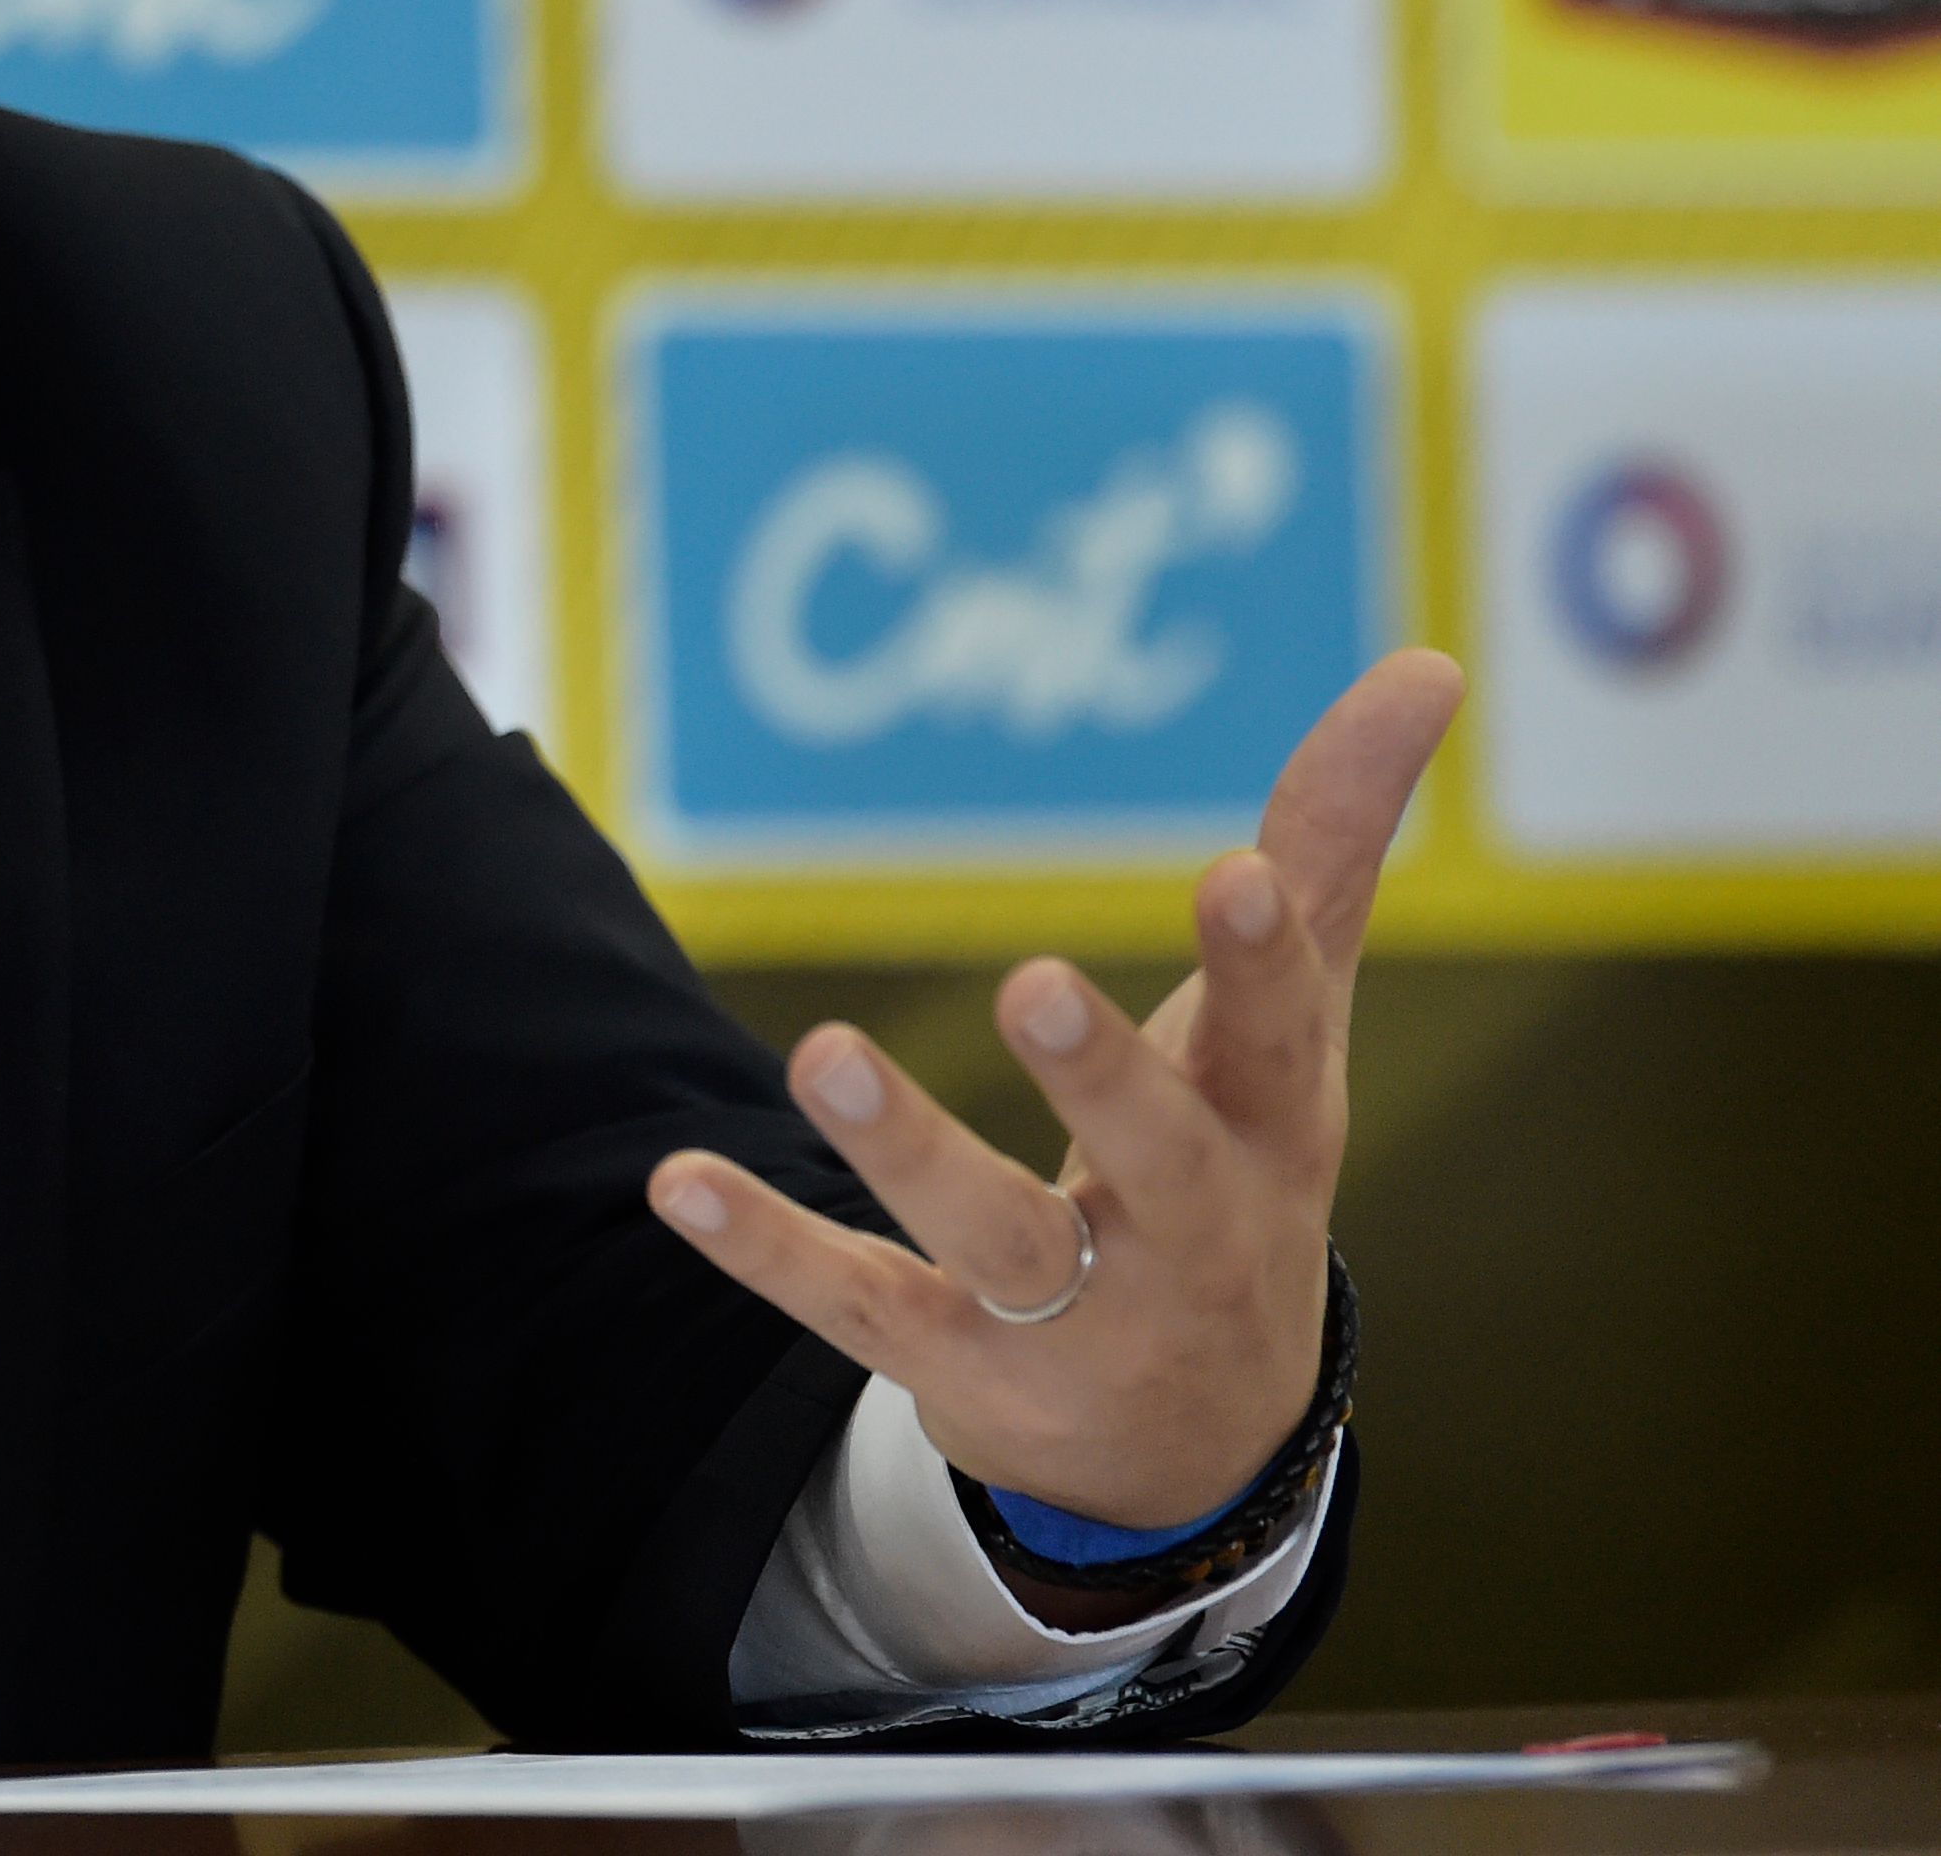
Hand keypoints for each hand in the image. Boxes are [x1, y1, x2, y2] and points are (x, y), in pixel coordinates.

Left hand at [646, 648, 1461, 1551]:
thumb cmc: (1241, 1166)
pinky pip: (857, 1305)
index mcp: (1275, 1130)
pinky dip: (768, 1249)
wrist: (1202, 1448)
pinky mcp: (961, 1366)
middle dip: (1102, 1075)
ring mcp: (1076, 1314)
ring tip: (825, 1056)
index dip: (1262, 963)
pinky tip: (677, 1183)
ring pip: (993, 1236)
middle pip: (1155, 1155)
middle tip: (1032, 985)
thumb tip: (1431, 660)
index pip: (1282, 1040)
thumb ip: (1336, 843)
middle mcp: (1189, 1231)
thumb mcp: (1294, 1024)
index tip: (1235, 875)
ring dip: (910, 1152)